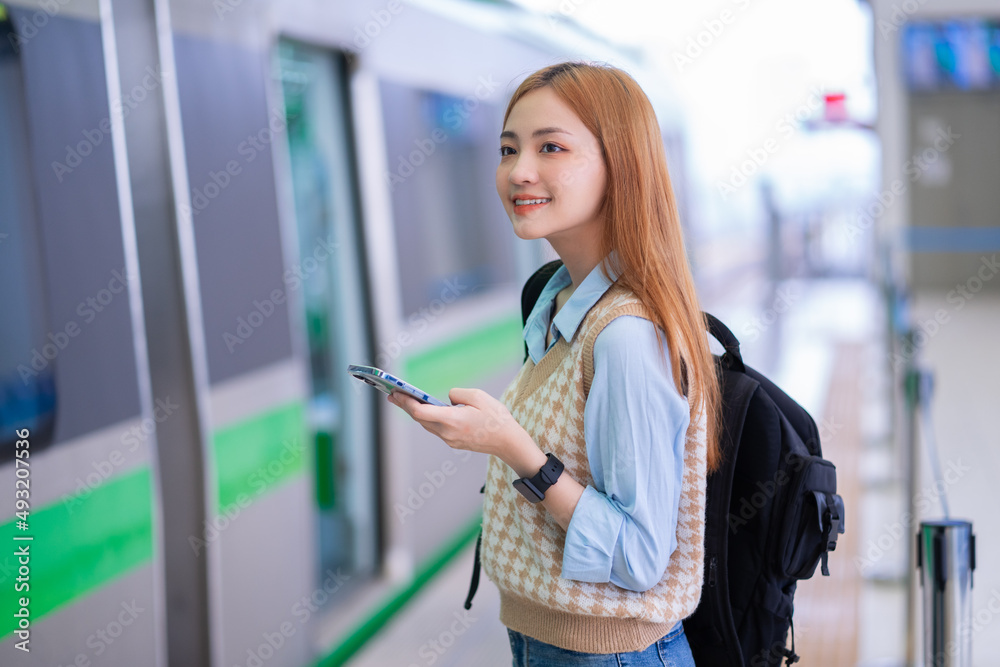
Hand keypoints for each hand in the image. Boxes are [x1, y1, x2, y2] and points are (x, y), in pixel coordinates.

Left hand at [388, 388, 545, 474]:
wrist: (508, 442)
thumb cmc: (496, 418)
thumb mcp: (479, 396)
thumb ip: (458, 394)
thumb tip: (447, 399)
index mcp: (452, 421)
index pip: (420, 412)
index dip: (406, 402)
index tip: (396, 393)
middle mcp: (447, 433)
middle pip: (419, 419)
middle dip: (405, 406)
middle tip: (392, 394)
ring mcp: (450, 440)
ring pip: (426, 424)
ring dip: (415, 412)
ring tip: (404, 400)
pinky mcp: (454, 442)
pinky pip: (436, 428)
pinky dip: (427, 418)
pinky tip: (425, 410)